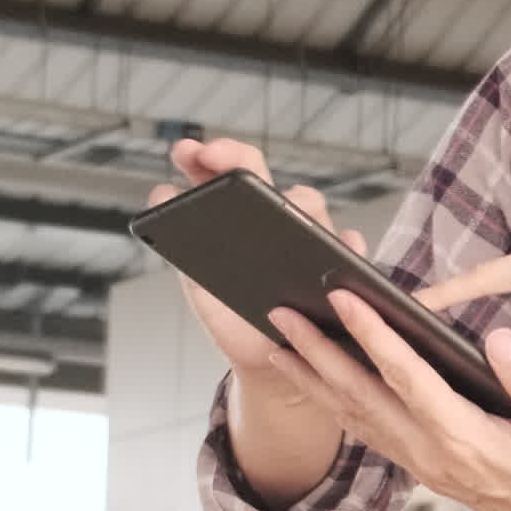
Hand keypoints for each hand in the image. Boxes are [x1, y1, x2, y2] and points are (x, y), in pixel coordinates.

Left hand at [147, 135, 370, 384]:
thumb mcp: (200, 283)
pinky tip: (342, 243)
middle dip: (233, 155)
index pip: (230, 169)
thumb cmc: (234, 314)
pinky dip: (347, 244)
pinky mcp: (336, 267)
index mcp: (244, 214)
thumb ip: (182, 242)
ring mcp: (310, 239)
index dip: (210, 154)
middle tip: (206, 154)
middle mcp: (280, 217)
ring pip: (309, 204)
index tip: (186, 151)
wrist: (263, 359)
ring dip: (292, 198)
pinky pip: (349, 248)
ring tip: (276, 203)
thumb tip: (161, 192)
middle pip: (263, 172)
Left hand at [297, 290, 510, 510]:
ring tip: (277, 346)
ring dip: (314, 380)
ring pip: (356, 417)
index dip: (372, 334)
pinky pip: (370, 433)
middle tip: (278, 314)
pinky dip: (337, 406)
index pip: (408, 377)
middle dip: (317, 352)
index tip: (343, 298)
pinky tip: (320, 386)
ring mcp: (424, 466)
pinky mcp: (425, 470)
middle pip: (362, 396)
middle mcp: (433, 455)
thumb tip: (497, 338)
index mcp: (467, 439)